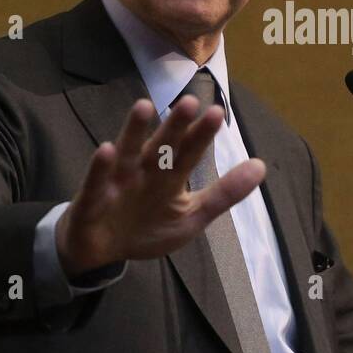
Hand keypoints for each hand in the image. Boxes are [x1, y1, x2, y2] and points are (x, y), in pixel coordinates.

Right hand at [55, 96, 265, 276]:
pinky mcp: (92, 198)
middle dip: (174, 127)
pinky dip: (100, 168)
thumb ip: (224, 193)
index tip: (217, 113)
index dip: (201, 135)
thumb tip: (261, 166)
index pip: (189, 152)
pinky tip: (106, 150)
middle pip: (161, 146)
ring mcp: (117, 182)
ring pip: (127, 152)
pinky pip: (96, 182)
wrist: (102, 250)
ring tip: (143, 106)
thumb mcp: (191, 216)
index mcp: (169, 175)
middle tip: (189, 102)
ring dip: (134, 131)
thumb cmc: (147, 226)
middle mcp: (144, 171)